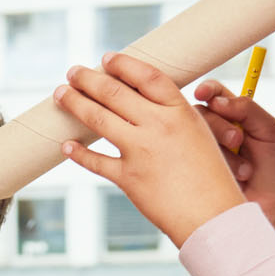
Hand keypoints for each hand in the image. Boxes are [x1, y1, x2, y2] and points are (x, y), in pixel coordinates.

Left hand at [52, 54, 246, 247]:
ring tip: (61, 94)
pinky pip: (95, 161)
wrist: (213, 216)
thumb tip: (142, 102)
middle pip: (114, 92)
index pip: (146, 76)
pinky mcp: (128, 178)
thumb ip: (173, 117)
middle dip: (88, 79)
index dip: (123, 64)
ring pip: (98, 118)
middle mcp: (158, 126)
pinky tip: (67, 145)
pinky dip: (78, 152)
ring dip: (75, 103)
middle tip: (73, 72)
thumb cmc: (211, 177)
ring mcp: (141, 151)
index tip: (107, 59)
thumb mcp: (199, 135)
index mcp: (180, 112)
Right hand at [190, 78, 274, 246]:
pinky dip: (212, 168)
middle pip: (200, 114)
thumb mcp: (270, 131)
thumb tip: (218, 100)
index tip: (204, 93)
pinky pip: (192, 162)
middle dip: (218, 125)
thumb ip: (247, 108)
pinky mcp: (200, 174)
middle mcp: (218, 133)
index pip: (215, 95)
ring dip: (222, 152)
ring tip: (245, 170)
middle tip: (239, 141)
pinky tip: (232, 178)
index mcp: (236, 118)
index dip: (208, 91)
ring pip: (194, 138)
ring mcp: (208, 154)